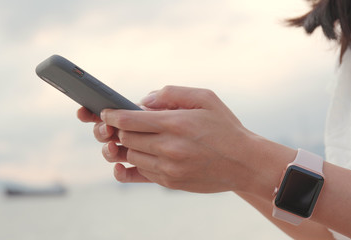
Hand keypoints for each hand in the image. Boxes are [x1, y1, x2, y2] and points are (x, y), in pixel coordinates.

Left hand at [99, 86, 261, 192]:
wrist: (244, 163)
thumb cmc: (224, 127)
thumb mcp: (205, 98)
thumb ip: (172, 93)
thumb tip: (144, 100)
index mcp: (175, 123)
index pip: (129, 119)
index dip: (112, 115)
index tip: (105, 112)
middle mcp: (169, 147)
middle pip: (126, 138)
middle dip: (118, 129)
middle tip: (119, 123)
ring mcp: (169, 168)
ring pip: (130, 156)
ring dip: (128, 146)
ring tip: (134, 137)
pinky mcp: (170, 182)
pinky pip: (141, 173)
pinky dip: (135, 163)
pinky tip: (137, 157)